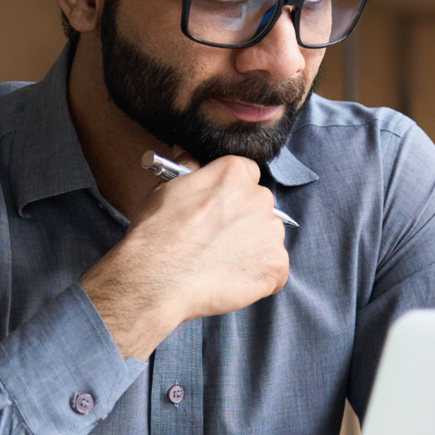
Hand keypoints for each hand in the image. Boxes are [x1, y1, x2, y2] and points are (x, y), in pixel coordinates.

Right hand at [81, 154, 289, 359]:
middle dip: (243, 222)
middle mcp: (259, 197)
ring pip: (268, 239)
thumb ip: (188, 168)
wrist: (158, 279)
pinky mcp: (276, 265)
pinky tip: (231, 281)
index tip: (218, 210)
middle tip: (215, 241)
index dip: (231, 194)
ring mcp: (271, 232)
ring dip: (252, 249)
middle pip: (260, 207)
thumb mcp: (166, 188)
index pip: (246, 174)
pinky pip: (274, 271)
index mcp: (234, 172)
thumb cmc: (157, 234)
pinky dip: (258, 278)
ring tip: (220, 264)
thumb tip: (189, 154)